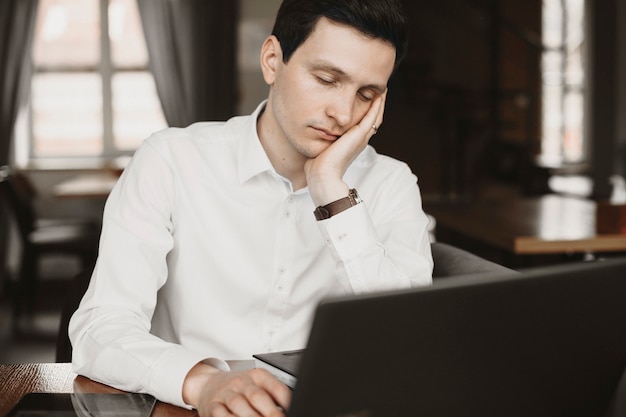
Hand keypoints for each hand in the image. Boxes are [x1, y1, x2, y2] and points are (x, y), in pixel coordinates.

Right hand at [183, 364, 290, 416]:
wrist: (207, 384)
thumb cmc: (239, 387)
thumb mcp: (257, 384)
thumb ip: (274, 395)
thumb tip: (290, 407)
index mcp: (258, 376)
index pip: (275, 387)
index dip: (286, 401)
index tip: (292, 409)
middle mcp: (242, 382)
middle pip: (257, 396)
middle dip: (270, 412)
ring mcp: (226, 393)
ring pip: (238, 404)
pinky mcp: (212, 405)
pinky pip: (221, 413)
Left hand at [305, 91, 385, 205]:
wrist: (323, 175)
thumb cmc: (319, 165)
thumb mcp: (322, 145)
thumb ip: (323, 137)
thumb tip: (314, 130)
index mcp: (353, 142)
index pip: (364, 122)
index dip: (367, 109)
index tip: (367, 95)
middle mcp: (360, 139)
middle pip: (374, 117)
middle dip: (376, 103)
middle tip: (379, 88)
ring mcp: (361, 137)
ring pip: (376, 115)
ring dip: (379, 101)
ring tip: (381, 87)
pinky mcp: (359, 135)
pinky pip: (372, 116)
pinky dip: (377, 105)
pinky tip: (378, 95)